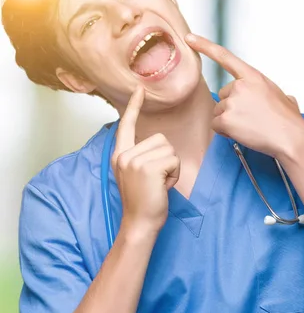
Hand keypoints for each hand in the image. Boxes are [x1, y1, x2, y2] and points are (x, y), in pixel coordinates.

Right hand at [111, 85, 180, 233]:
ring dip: (171, 167)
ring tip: (159, 183)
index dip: (134, 106)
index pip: (126, 125)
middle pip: (160, 139)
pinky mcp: (147, 168)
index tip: (140, 89)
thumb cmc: (144, 200)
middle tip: (156, 179)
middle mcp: (124, 155)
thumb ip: (142, 156)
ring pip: (169, 149)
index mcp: (120, 155)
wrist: (140, 223)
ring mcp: (134, 161)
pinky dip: (174, 174)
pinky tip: (164, 186)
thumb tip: (158, 143)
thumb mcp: (137, 174)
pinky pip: (173, 160)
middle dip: (166, 158)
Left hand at [185, 33, 303, 158]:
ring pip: (219, 111)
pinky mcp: (225, 119)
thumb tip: (285, 100)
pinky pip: (216, 125)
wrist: (290, 137)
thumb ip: (271, 93)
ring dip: (231, 120)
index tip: (189, 38)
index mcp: (253, 77)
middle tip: (252, 117)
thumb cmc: (288, 120)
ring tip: (251, 126)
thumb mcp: (283, 96)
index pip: (225, 57)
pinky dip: (226, 131)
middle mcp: (240, 86)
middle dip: (233, 106)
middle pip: (223, 95)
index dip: (205, 46)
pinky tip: (244, 133)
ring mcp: (231, 102)